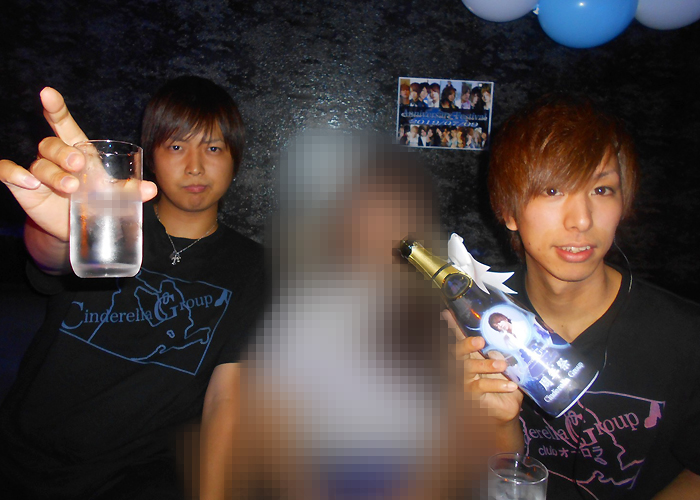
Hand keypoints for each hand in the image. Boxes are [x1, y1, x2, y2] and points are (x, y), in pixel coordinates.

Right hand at [0, 87, 156, 241]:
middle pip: (51, 144)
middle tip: (78, 165)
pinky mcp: (24, 188)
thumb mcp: (114, 195)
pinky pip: (8, 173)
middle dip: (64, 153)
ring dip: (53, 173)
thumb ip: (131, 189)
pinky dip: (14, 175)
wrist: (78, 227)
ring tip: (71, 187)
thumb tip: (152, 189)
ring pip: (39, 164)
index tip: (47, 93)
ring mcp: (37, 172)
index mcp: (76, 149)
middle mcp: (54, 157)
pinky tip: (28, 183)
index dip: (55, 108)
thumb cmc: (96, 201)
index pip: (62, 123)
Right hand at [443, 309, 522, 423]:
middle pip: (455, 352)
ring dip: (484, 366)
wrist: (505, 407)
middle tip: (480, 341)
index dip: (450, 326)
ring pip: (466, 370)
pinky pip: (480, 387)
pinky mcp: (469, 395)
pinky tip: (510, 385)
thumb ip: (501, 349)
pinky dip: (496, 385)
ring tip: (501, 365)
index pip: (455, 338)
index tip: (446, 314)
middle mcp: (460, 365)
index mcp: (466, 353)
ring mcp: (462, 381)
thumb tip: (507, 333)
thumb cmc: (501, 379)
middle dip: (465, 345)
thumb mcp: (502, 361)